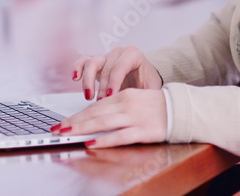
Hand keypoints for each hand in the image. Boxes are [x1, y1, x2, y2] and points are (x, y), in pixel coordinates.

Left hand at [52, 88, 166, 147]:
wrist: (181, 109)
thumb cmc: (157, 106)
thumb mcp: (135, 98)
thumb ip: (116, 105)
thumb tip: (95, 114)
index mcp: (124, 95)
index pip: (95, 106)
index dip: (77, 114)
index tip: (63, 121)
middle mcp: (127, 104)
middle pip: (95, 113)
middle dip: (74, 122)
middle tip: (58, 129)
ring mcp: (135, 117)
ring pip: (103, 123)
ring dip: (82, 129)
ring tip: (68, 134)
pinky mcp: (143, 130)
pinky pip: (120, 136)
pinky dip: (104, 140)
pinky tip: (92, 142)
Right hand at [72, 46, 162, 100]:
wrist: (145, 77)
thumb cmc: (147, 83)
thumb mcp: (151, 89)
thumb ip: (145, 95)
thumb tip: (140, 108)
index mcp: (133, 54)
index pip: (119, 67)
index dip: (114, 83)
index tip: (111, 97)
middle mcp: (118, 53)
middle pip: (105, 68)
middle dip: (102, 88)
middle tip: (103, 102)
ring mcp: (106, 56)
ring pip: (92, 63)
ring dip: (88, 81)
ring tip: (89, 96)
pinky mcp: (96, 62)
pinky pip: (83, 61)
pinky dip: (77, 68)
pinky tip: (75, 78)